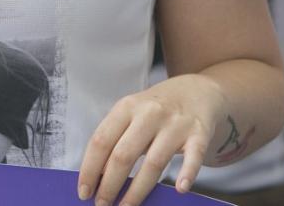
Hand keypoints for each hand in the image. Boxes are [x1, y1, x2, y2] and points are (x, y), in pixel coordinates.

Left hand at [78, 75, 224, 205]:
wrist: (197, 90)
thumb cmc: (157, 107)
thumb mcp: (132, 112)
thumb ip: (116, 137)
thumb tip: (97, 174)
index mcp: (127, 107)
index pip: (101, 140)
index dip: (89, 169)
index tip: (84, 191)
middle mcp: (149, 113)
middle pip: (123, 154)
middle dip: (109, 185)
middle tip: (101, 205)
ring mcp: (175, 124)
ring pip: (153, 162)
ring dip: (137, 190)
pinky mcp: (199, 133)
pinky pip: (193, 156)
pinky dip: (187, 172)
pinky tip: (180, 188)